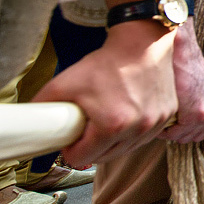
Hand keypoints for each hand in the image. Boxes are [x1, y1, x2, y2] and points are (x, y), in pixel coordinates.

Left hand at [31, 19, 177, 166]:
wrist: (143, 44)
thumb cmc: (108, 62)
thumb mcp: (65, 82)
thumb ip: (43, 105)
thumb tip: (34, 121)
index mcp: (112, 125)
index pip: (82, 159)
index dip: (72, 148)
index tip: (73, 135)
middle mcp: (138, 128)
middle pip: (105, 158)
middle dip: (92, 146)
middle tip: (89, 125)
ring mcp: (155, 123)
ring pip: (126, 149)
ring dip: (114, 141)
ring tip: (108, 117)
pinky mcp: (168, 116)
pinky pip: (144, 137)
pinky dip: (134, 132)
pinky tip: (128, 114)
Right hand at [159, 18, 203, 142]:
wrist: (179, 50)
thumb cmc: (186, 66)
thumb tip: (195, 127)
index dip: (195, 128)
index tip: (181, 123)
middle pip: (200, 135)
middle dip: (182, 132)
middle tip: (168, 124)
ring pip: (187, 136)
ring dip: (173, 132)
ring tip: (163, 122)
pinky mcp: (197, 115)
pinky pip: (176, 133)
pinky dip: (166, 131)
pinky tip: (160, 121)